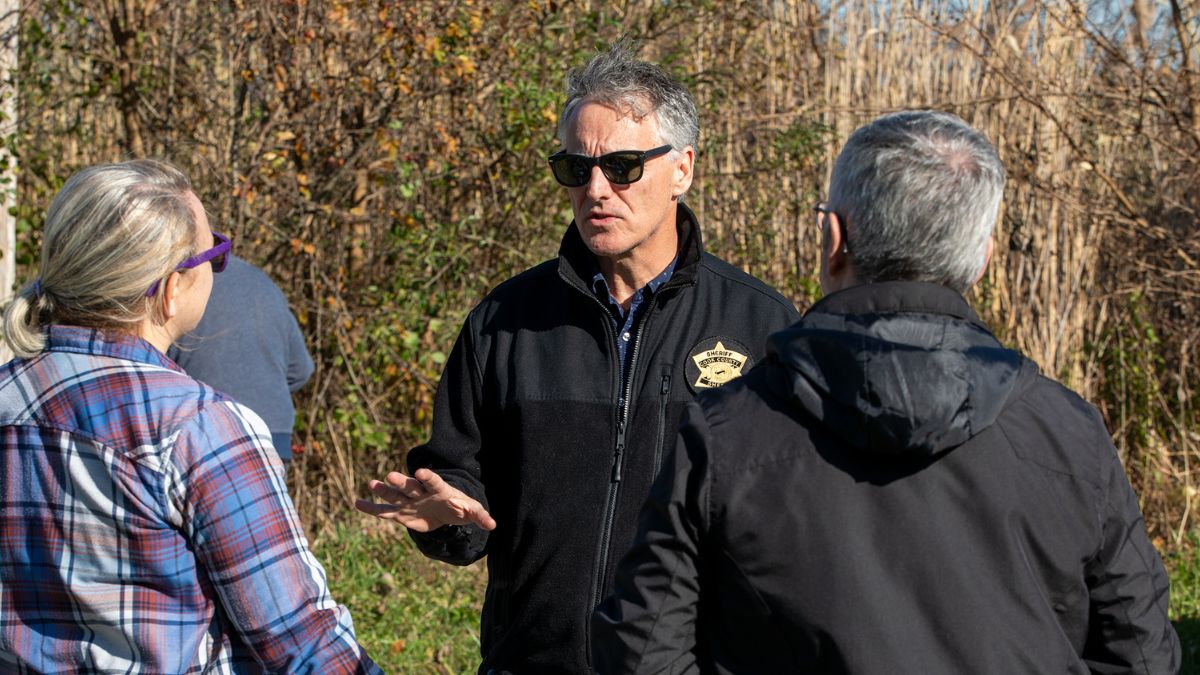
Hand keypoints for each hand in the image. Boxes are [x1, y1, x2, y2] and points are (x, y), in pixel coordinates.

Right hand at [355, 468, 496, 532]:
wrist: (447, 511)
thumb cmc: (460, 508)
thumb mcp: (472, 511)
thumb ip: (480, 516)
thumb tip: (493, 525)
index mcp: (440, 489)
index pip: (434, 481)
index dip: (428, 476)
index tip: (420, 472)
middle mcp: (422, 492)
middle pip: (411, 485)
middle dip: (402, 481)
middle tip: (390, 476)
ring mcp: (410, 501)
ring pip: (395, 495)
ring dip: (384, 490)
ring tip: (371, 483)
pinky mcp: (402, 513)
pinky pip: (385, 511)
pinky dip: (372, 508)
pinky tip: (358, 503)